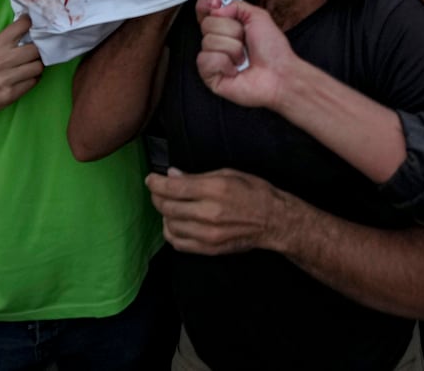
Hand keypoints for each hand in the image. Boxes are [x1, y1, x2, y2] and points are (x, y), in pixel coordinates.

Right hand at [0, 16, 42, 117]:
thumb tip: (31, 27)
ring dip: (37, 66)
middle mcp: (1, 60)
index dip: (31, 24)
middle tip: (36, 52)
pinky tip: (27, 77)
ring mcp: (6, 78)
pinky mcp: (11, 94)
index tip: (34, 26)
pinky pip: (34, 81)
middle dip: (39, 50)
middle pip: (35, 49)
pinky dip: (33, 78)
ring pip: (38, 67)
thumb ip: (8, 39)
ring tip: (32, 65)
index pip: (21, 27)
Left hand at [145, 166, 288, 255]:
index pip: (173, 188)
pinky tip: (175, 223)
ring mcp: (208, 234)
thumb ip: (197, 177)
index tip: (150, 179)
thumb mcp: (228, 174)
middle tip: (157, 191)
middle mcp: (209, 213)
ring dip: (164, 215)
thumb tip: (172, 175)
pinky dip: (171, 233)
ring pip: (170, 226)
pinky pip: (178, 243)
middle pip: (167, 207)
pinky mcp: (209, 249)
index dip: (155, 183)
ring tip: (169, 206)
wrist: (273, 220)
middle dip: (157, 197)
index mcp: (214, 189)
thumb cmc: (253, 192)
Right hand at [194, 0, 298, 110]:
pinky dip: (224, 63)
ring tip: (243, 59)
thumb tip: (216, 9)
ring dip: (233, 49)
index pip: (202, 10)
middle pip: (207, 24)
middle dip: (232, 31)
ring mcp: (212, 59)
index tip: (216, 4)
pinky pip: (206, 60)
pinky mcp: (210, 76)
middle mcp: (217, 41)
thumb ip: (236, 5)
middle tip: (244, 41)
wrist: (279, 74)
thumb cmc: (272, 50)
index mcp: (225, 26)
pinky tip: (234, 70)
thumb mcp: (258, 16)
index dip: (205, 5)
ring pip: (208, 42)